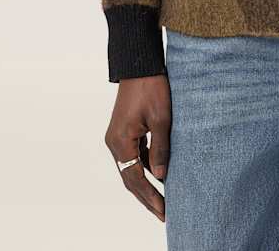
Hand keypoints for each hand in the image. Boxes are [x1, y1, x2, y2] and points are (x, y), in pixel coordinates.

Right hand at [104, 74, 171, 221]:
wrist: (140, 64)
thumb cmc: (152, 87)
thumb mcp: (161, 118)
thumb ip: (161, 148)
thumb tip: (161, 176)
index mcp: (120, 141)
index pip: (135, 178)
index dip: (150, 197)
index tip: (164, 211)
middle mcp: (114, 142)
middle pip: (130, 178)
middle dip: (147, 197)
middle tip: (164, 214)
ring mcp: (118, 137)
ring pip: (131, 168)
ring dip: (146, 183)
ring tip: (163, 200)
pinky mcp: (124, 130)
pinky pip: (134, 155)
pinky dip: (145, 167)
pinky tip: (159, 174)